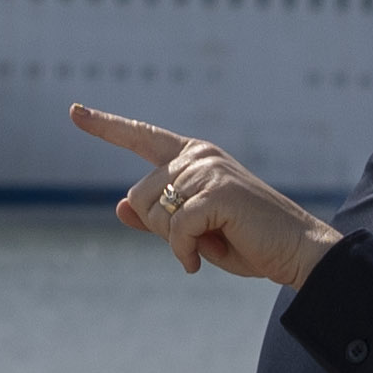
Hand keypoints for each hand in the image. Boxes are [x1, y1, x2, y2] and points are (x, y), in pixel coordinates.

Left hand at [73, 106, 341, 285]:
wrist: (297, 251)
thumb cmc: (248, 240)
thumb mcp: (194, 230)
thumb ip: (158, 217)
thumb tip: (119, 206)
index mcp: (193, 156)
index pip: (141, 137)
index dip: (106, 125)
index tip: (74, 111)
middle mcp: (198, 156)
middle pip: (139, 196)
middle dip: (161, 229)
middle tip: (201, 238)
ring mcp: (208, 170)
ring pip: (154, 213)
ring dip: (176, 242)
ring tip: (214, 241)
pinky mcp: (217, 192)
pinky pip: (174, 231)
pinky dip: (184, 253)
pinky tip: (202, 260)